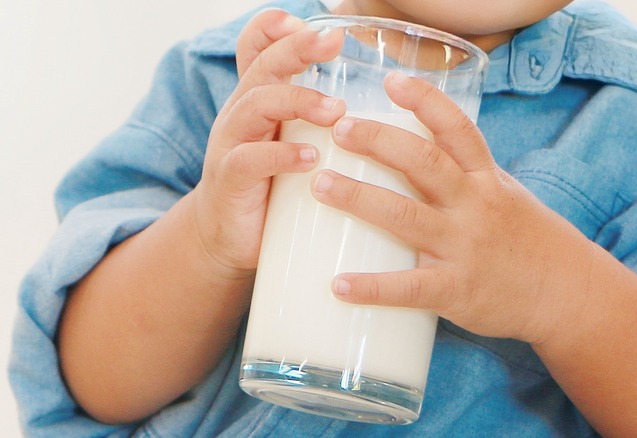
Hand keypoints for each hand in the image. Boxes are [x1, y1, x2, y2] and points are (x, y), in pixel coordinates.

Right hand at [193, 10, 345, 275]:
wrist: (230, 238)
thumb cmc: (272, 186)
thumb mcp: (293, 143)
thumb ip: (321, 123)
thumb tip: (385, 109)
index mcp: (259, 99)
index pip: (257, 49)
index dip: (275, 29)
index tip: (314, 24)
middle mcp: (241, 113)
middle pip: (262, 67)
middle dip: (296, 49)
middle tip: (332, 42)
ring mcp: (232, 145)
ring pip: (255, 106)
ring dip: (297, 101)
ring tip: (335, 110)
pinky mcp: (230, 181)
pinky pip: (248, 160)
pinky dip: (280, 156)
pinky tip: (309, 157)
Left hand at [311, 72, 594, 342]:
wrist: (567, 294)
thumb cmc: (527, 240)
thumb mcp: (504, 195)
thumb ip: (463, 174)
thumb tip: (412, 150)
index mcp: (487, 179)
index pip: (457, 129)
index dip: (425, 100)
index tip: (391, 79)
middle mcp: (476, 206)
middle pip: (424, 163)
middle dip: (379, 141)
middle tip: (339, 128)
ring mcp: (465, 247)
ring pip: (406, 216)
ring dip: (359, 198)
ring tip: (320, 183)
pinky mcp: (457, 290)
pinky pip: (409, 288)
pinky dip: (371, 286)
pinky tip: (337, 284)